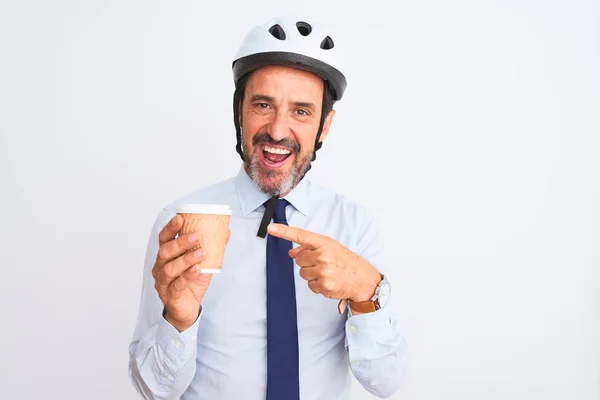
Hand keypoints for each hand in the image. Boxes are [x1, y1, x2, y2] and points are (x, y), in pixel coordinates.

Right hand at [152, 215, 212, 331]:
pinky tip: (197, 269)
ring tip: (202, 252)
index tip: (180, 218)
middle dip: (180, 242)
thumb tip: (226, 231)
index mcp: (166, 257)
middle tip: (196, 236)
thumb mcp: (203, 263)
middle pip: (165, 252)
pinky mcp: (171, 296)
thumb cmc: (191, 284)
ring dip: (186, 258)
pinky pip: (177, 285)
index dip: (170, 228)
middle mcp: (160, 268)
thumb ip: (211, 248)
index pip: (164, 239)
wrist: (187, 310)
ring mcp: (163, 283)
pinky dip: (187, 275)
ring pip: (170, 268)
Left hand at [267, 223, 380, 302]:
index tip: (270, 228)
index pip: (300, 235)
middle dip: (307, 262)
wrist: (363, 279)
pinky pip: (310, 286)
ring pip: (303, 273)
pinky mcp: (324, 285)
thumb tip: (292, 252)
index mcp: (324, 243)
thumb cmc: (346, 262)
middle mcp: (323, 256)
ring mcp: (323, 271)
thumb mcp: (331, 248)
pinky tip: (329, 281)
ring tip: (327, 273)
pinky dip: (318, 285)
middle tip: (323, 264)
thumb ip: (310, 248)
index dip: (283, 232)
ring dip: (312, 275)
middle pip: (298, 259)